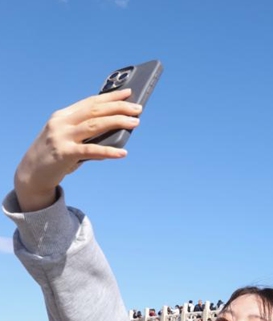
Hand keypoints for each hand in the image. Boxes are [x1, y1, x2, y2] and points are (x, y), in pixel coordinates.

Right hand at [14, 89, 141, 211]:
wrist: (32, 173)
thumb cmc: (55, 154)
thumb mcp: (68, 137)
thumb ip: (87, 132)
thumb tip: (117, 130)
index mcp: (63, 116)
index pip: (90, 102)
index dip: (110, 96)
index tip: (128, 93)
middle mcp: (61, 123)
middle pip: (95, 110)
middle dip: (119, 107)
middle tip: (138, 109)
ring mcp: (62, 137)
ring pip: (94, 125)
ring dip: (117, 122)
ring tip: (135, 123)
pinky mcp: (64, 154)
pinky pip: (91, 151)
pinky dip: (108, 151)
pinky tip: (122, 153)